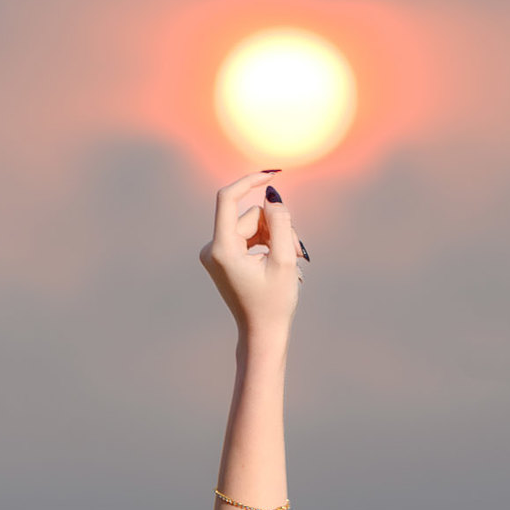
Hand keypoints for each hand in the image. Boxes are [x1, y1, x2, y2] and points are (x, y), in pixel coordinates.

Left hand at [199, 172, 307, 336]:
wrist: (262, 334)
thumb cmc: (274, 303)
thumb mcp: (285, 260)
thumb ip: (280, 222)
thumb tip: (271, 194)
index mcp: (222, 250)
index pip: (229, 199)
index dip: (250, 181)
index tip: (273, 175)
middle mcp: (212, 249)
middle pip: (249, 215)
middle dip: (275, 225)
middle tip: (297, 250)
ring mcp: (216, 254)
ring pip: (252, 226)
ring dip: (275, 236)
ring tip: (291, 259)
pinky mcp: (223, 257)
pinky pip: (248, 237)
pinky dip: (266, 244)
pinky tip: (278, 261)